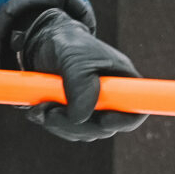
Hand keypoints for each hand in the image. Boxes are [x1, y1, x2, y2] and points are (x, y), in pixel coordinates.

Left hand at [14, 8, 146, 141]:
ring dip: (59, 124)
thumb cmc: (66, 44)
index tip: (104, 120)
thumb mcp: (74, 59)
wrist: (43, 42)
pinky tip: (38, 109)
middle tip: (53, 113)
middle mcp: (110, 97)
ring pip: (83, 132)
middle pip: (105, 128)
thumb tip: (80, 118)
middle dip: (78, 125)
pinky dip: (50, 122)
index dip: (124, 121)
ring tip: (41, 105)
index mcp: (122, 80)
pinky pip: (66, 129)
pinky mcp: (74, 112)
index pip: (136, 110)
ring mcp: (92, 107)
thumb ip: (80, 86)